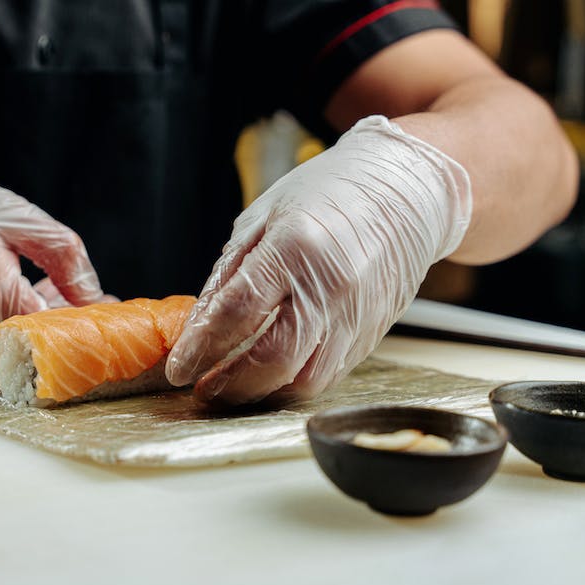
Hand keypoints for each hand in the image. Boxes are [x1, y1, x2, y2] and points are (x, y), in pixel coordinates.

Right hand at [0, 151, 105, 351]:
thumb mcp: (18, 215)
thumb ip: (64, 257)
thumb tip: (96, 299)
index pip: (48, 326)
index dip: (82, 323)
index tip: (110, 314)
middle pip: (35, 340)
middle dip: (68, 323)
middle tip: (97, 301)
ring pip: (17, 342)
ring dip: (43, 321)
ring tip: (56, 287)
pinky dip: (17, 321)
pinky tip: (27, 292)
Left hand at [165, 116, 471, 404]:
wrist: (406, 191)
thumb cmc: (329, 194)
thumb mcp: (262, 217)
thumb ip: (228, 274)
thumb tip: (198, 326)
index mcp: (296, 247)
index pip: (238, 312)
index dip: (201, 348)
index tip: (178, 369)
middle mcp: (331, 287)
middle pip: (273, 360)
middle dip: (229, 384)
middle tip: (202, 387)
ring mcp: (356, 314)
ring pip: (304, 380)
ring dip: (262, 393)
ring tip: (232, 386)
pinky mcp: (372, 333)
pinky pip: (328, 374)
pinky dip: (293, 381)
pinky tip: (270, 374)